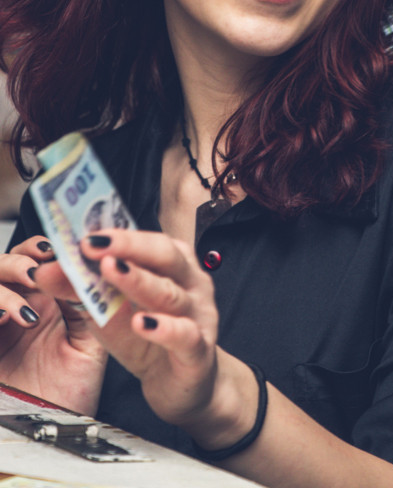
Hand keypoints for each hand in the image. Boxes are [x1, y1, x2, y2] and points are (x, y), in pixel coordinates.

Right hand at [0, 236, 106, 412]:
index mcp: (46, 302)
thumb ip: (89, 307)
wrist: (50, 441)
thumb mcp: (88, 347)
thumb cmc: (69, 398)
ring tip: (31, 298)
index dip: (48, 246)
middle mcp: (18, 307)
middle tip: (42, 265)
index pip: (40, 258)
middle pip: (10, 260)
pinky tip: (11, 316)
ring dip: (9, 276)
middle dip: (24, 256)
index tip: (63, 246)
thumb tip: (89, 267)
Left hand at [77, 229, 228, 435]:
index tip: (84, 232)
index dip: (116, 233)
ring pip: (171, 292)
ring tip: (111, 270)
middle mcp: (190, 281)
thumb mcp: (109, 312)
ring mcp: (198, 314)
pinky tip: (142, 323)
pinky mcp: (198, 351)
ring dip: (140, 280)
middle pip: (164, 254)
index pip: (144, 239)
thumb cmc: (146, 338)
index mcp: (171, 262)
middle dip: (128, 245)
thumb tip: (44, 269)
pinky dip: (163, 328)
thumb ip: (80, 288)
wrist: (179, 384)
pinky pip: (185, 335)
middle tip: (93, 244)